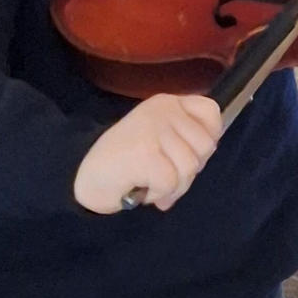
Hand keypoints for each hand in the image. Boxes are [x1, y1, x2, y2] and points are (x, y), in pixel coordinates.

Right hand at [74, 92, 221, 213]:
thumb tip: (206, 155)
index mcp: (168, 103)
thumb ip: (184, 141)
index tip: (189, 153)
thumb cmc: (125, 162)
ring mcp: (153, 130)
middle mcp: (163, 110)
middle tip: (165, 174)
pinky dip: (157, 194)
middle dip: (190, 171)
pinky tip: (140, 188)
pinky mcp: (145, 153)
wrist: (86, 176)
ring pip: (190, 168)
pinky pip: (170, 183)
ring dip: (173, 187)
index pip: (211, 112)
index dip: (209, 138)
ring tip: (150, 184)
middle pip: (206, 147)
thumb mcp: (159, 139)